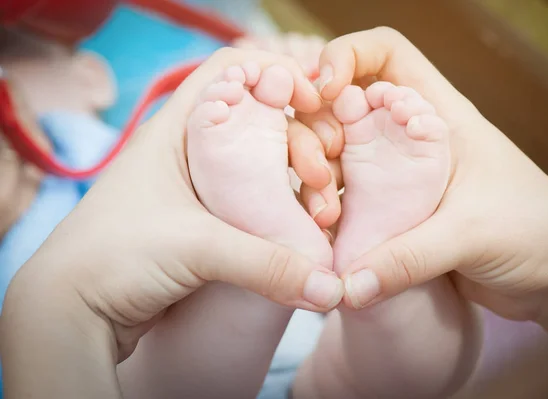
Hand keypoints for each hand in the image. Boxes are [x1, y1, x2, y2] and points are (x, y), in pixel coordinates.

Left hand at [0, 48, 343, 398]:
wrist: (74, 310)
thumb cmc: (114, 258)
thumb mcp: (195, 248)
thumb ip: (268, 263)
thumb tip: (331, 286)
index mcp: (177, 129)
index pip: (232, 71)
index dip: (276, 74)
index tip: (313, 103)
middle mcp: (191, 149)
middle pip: (259, 118)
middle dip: (300, 140)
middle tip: (322, 178)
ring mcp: (201, 185)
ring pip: (263, 162)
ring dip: (298, 180)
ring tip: (321, 214)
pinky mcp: (209, 220)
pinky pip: (258, 200)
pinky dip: (285, 209)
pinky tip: (306, 229)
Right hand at [315, 27, 547, 331]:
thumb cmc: (533, 230)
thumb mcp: (471, 232)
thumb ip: (406, 259)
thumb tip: (346, 285)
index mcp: (437, 115)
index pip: (385, 54)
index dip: (348, 56)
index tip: (325, 89)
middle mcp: (409, 139)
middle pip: (344, 108)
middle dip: (318, 128)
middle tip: (318, 168)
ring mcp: (396, 177)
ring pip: (338, 158)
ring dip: (316, 178)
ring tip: (321, 213)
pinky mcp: (391, 216)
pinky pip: (347, 205)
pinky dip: (329, 215)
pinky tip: (326, 236)